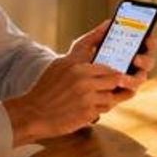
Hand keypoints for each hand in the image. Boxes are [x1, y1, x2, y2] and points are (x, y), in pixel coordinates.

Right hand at [3, 24, 156, 145]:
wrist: (33, 113)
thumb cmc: (46, 88)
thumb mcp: (60, 65)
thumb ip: (79, 54)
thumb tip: (97, 43)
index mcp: (76, 64)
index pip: (104, 60)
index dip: (114, 65)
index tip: (123, 64)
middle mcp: (83, 78)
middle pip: (114, 77)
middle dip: (119, 81)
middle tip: (123, 81)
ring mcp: (86, 96)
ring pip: (112, 94)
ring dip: (112, 96)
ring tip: (107, 95)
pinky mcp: (87, 113)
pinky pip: (105, 108)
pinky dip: (104, 107)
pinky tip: (96, 106)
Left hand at [64, 18, 156, 83]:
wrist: (69, 83)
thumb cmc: (79, 61)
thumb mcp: (85, 46)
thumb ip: (96, 34)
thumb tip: (109, 22)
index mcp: (128, 49)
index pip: (146, 44)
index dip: (150, 41)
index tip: (147, 37)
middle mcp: (133, 65)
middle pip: (148, 62)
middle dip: (144, 60)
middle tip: (134, 58)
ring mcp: (130, 79)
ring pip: (140, 78)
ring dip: (133, 78)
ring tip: (120, 78)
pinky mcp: (123, 92)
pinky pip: (131, 92)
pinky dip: (126, 90)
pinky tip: (117, 87)